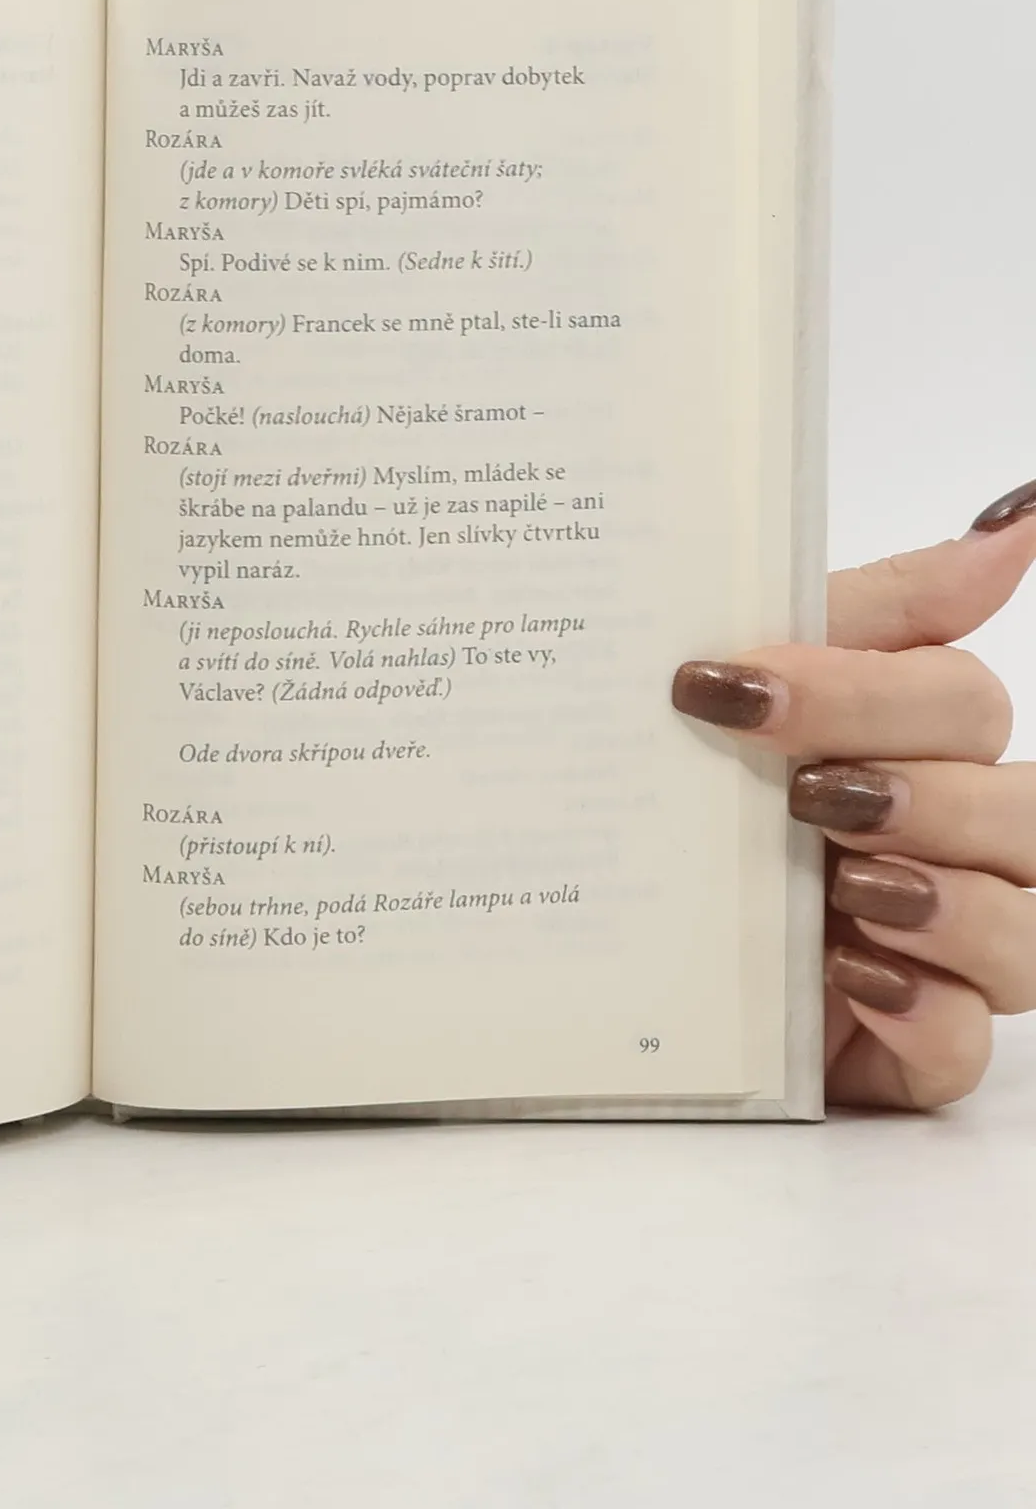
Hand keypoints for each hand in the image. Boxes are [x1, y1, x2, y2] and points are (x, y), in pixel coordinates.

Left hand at [674, 481, 1035, 1108]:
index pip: (958, 700)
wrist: (581, 929)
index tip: (738, 687)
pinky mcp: (904, 1047)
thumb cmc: (677, 781)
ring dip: (947, 903)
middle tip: (805, 795)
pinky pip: (966, 1047)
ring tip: (847, 886)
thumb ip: (872, 611)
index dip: (867, 691)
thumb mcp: (745, 683)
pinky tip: (857, 977)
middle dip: (920, 794)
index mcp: (907, 745)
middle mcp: (944, 844)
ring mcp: (936, 952)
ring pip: (1027, 934)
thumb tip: (1012, 524)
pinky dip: (924, 1012)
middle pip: (1021, 813)